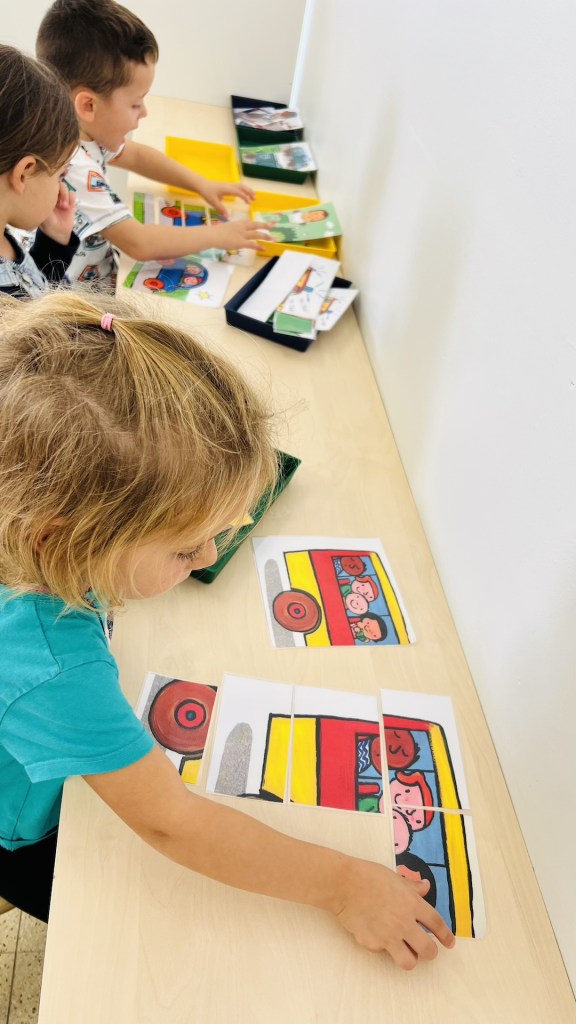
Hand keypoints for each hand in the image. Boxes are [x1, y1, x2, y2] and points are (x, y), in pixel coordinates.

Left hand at [39, 181, 75, 245]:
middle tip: (60, 203)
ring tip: (64, 207)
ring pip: (65, 186)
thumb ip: (43, 204)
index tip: (52, 193)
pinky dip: (71, 198)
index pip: (45, 183)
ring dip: (66, 195)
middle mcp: (51, 194)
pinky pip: (72, 193)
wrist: (60, 234)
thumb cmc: (49, 225)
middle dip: (60, 191)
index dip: (49, 185)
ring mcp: (61, 197)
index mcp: (43, 195)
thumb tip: (42, 193)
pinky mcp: (70, 201)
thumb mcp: (43, 215)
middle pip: (56, 182)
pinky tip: (69, 207)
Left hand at [198, 180, 255, 215]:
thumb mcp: (213, 202)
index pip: (239, 192)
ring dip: (248, 190)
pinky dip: (244, 190)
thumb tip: (227, 217)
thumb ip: (221, 209)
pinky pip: (238, 186)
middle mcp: (230, 186)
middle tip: (255, 199)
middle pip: (242, 186)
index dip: (245, 197)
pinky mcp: (228, 186)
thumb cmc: (207, 193)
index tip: (249, 203)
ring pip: (241, 185)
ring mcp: (229, 185)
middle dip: (249, 192)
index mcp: (227, 189)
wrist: (202, 185)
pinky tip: (245, 195)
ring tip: (253, 197)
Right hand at [205, 218, 271, 252]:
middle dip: (265, 225)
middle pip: (256, 225)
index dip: (258, 223)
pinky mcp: (241, 242)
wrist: (212, 235)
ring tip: (273, 239)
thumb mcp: (226, 228)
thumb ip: (232, 230)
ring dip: (266, 236)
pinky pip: (252, 244)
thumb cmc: (216, 232)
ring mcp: (242, 234)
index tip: (264, 223)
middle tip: (273, 225)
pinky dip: (259, 246)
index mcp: (238, 223)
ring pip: (257, 234)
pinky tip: (264, 248)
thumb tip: (233, 234)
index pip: (250, 222)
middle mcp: (242, 227)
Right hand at [334, 859, 454, 969]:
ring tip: (404, 950)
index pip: (437, 925)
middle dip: (430, 952)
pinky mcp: (373, 944)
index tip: (449, 943)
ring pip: (410, 962)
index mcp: (413, 904)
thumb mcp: (395, 878)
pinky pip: (383, 952)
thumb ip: (412, 887)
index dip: (446, 936)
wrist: (344, 884)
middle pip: (428, 950)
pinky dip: (382, 946)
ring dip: (409, 958)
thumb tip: (425, 887)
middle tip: (426, 949)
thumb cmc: (369, 876)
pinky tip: (375, 933)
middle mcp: (404, 923)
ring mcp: (389, 936)